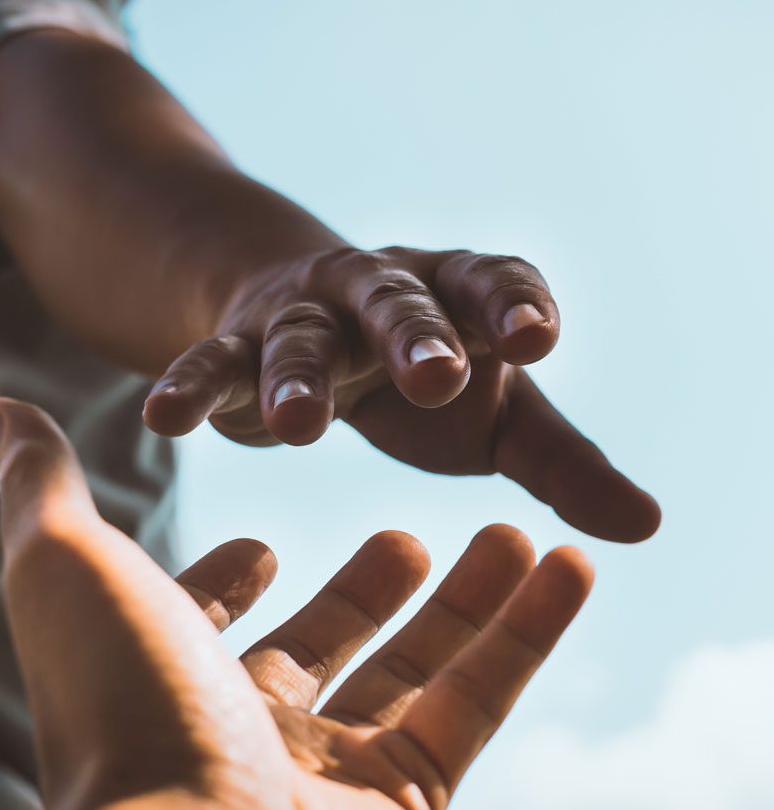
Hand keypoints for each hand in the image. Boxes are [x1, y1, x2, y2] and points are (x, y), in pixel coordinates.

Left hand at [0, 396, 594, 809]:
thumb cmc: (120, 700)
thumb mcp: (67, 561)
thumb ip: (40, 482)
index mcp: (170, 678)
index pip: (207, 626)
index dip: (229, 585)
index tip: (261, 549)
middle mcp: (246, 733)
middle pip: (326, 645)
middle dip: (369, 590)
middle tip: (410, 536)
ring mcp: (330, 775)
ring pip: (416, 671)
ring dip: (469, 602)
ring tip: (514, 531)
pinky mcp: (408, 806)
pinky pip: (477, 706)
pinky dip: (527, 636)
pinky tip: (565, 566)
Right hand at [142, 245, 659, 542]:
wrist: (307, 318)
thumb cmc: (421, 375)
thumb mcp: (498, 416)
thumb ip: (563, 464)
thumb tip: (647, 526)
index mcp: (454, 297)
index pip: (490, 282)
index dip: (513, 304)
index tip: (537, 337)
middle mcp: (378, 294)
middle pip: (397, 304)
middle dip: (414, 337)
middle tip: (436, 377)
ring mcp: (303, 317)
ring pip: (298, 341)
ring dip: (296, 378)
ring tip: (297, 430)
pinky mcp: (238, 346)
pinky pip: (211, 364)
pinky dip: (189, 387)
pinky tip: (161, 418)